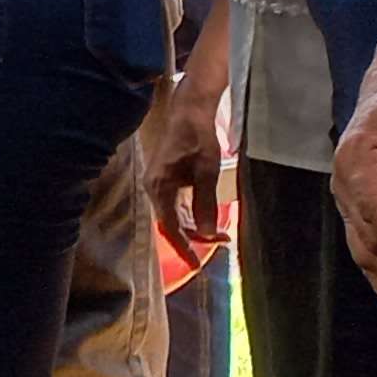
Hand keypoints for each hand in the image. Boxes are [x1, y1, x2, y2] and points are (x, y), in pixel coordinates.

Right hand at [153, 91, 230, 255]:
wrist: (188, 111)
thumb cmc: (197, 137)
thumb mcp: (207, 170)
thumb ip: (205, 203)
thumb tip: (209, 234)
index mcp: (159, 187)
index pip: (170, 226)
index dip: (184, 247)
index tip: (197, 264)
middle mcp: (154, 188)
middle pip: (171, 223)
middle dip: (195, 237)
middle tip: (222, 243)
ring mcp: (158, 183)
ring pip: (173, 215)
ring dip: (195, 227)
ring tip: (219, 234)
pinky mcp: (165, 179)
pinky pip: (175, 205)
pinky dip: (190, 215)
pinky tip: (206, 218)